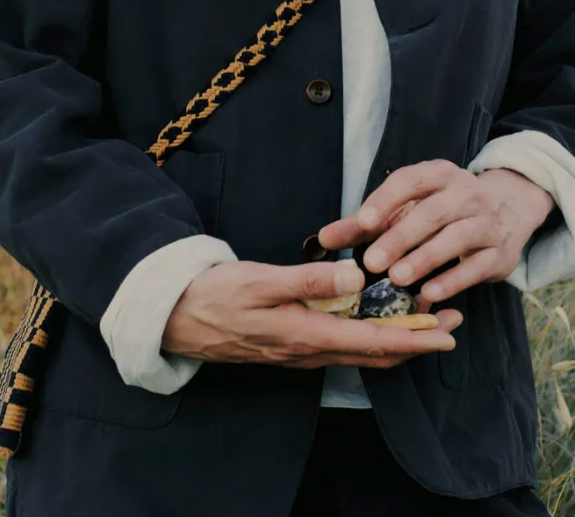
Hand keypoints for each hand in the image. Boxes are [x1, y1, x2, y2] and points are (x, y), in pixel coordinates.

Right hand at [162, 260, 462, 369]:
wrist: (180, 318)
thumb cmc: (218, 296)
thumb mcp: (261, 282)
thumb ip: (309, 281)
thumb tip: (356, 279)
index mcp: (307, 336)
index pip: (374, 343)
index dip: (415, 339)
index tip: (448, 333)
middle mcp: (310, 351)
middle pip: (376, 352)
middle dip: (417, 340)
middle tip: (452, 322)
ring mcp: (301, 351)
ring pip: (361, 351)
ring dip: (397, 339)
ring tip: (424, 320)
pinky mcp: (293, 344)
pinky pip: (343, 346)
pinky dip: (371, 336)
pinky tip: (375, 319)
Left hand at [318, 160, 554, 303]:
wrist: (502, 214)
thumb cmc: (437, 212)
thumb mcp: (403, 209)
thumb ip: (363, 224)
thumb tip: (323, 238)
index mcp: (438, 174)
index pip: (410, 181)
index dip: (386, 200)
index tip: (362, 222)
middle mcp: (466, 193)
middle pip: (432, 212)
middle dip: (401, 237)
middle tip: (372, 262)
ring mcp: (486, 222)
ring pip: (456, 237)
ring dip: (425, 258)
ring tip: (396, 278)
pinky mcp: (498, 253)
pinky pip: (475, 267)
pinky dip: (452, 281)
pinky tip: (428, 294)